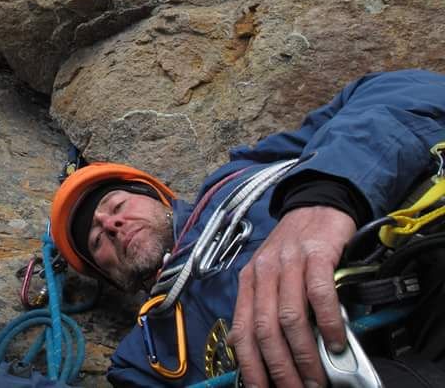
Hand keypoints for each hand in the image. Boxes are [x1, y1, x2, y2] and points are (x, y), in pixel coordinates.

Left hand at [228, 206, 355, 387]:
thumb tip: (251, 346)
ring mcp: (288, 262)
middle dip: (279, 367)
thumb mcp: (269, 275)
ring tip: (317, 376)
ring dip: (304, 353)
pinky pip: (318, 294)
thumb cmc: (294, 246)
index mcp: (248, 281)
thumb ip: (261, 306)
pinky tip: (335, 340)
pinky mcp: (315, 254)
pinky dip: (326, 322)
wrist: (316, 205)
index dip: (251, 365)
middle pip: (265, 329)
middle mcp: (263, 272)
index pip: (242, 330)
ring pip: (290, 317)